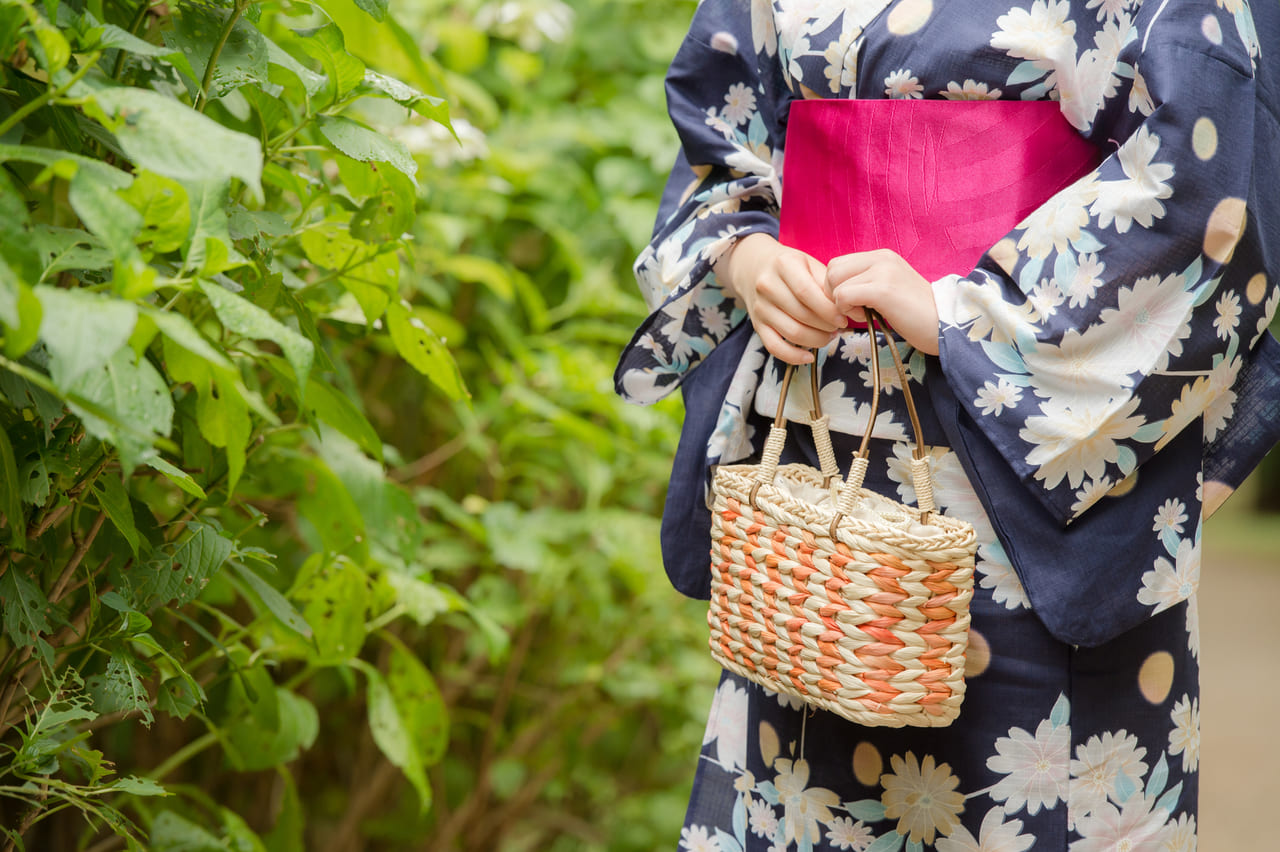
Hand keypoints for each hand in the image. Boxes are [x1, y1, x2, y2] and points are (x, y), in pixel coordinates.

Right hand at [714, 233, 843, 363]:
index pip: (806, 292)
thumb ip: (829, 285)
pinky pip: (774, 347)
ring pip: (792, 333)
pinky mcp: (757, 325)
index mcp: (783, 265)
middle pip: (802, 315)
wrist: (754, 267)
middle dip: (826, 326)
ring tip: (829, 336)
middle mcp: (767, 286)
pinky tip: (809, 357)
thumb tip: (854, 310)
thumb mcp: (809, 264)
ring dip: (816, 340)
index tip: (843, 318)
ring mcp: (760, 308)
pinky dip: (793, 356)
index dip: (828, 310)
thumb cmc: (790, 266)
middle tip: (839, 327)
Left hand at [826, 249, 940, 355]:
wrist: (944, 325)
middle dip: (834, 294)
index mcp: (882, 256)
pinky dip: (846, 310)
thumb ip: (865, 282)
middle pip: (832, 270)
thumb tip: (834, 289)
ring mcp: (883, 271)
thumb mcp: (888, 288)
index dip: (837, 286)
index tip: (852, 304)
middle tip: (853, 310)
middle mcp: (882, 258)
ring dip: (841, 304)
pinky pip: (843, 296)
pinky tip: (864, 317)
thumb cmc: (914, 314)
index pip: (838, 263)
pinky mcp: (883, 289)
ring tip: (862, 313)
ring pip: (835, 283)